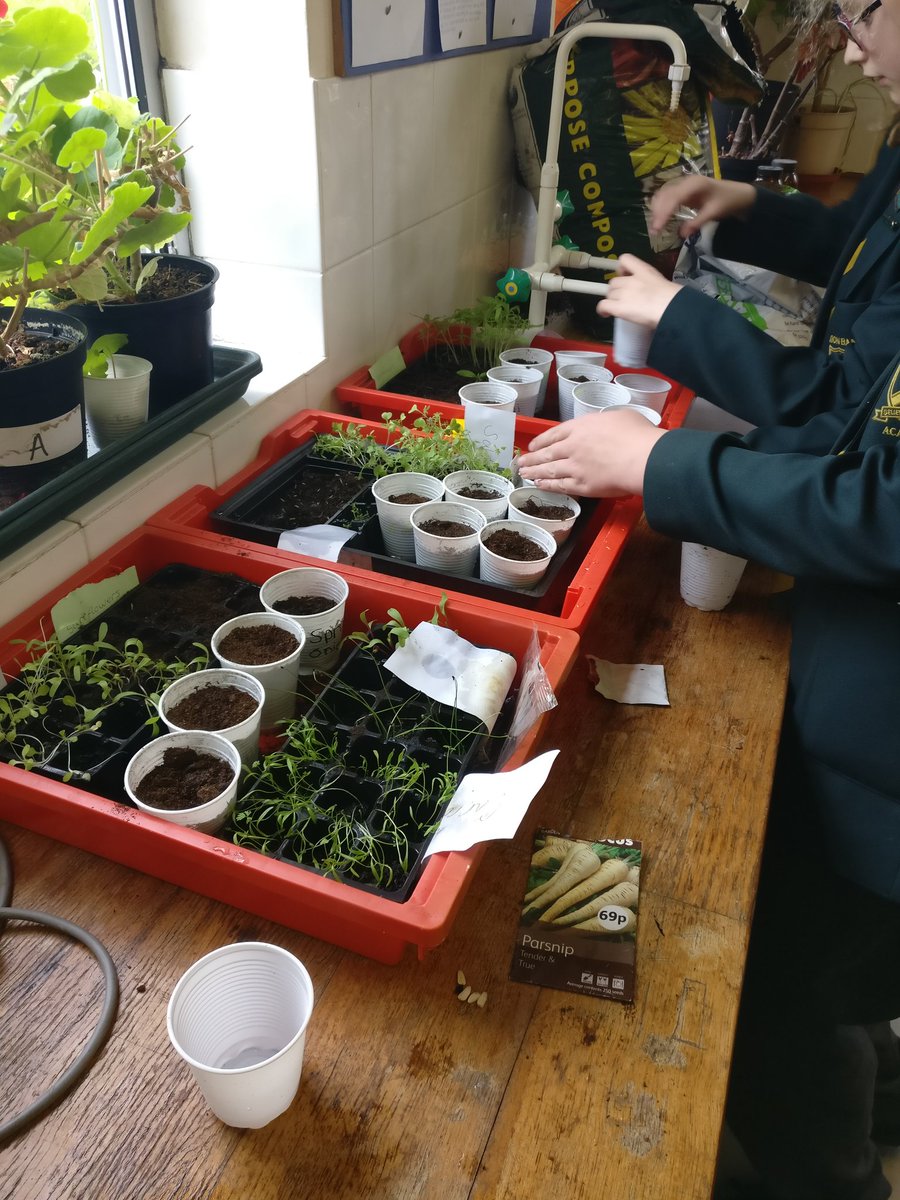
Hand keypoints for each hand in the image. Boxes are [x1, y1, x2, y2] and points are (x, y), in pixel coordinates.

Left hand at [516, 408, 666, 497]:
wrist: (642, 458)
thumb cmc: (637, 435)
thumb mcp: (620, 416)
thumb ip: (605, 422)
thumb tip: (606, 425)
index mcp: (581, 427)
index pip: (554, 434)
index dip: (541, 441)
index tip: (532, 446)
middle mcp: (573, 447)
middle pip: (547, 453)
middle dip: (531, 458)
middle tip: (519, 462)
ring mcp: (575, 467)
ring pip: (549, 470)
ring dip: (534, 472)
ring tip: (523, 474)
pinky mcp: (582, 486)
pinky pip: (560, 486)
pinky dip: (548, 486)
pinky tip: (539, 486)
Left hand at [596, 254, 680, 328]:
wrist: (671, 309)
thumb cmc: (673, 299)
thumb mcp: (662, 283)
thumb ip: (649, 284)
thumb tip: (646, 294)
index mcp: (644, 271)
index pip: (625, 259)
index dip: (621, 268)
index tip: (624, 275)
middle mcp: (631, 280)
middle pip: (614, 282)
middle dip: (617, 290)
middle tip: (625, 299)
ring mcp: (624, 293)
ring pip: (609, 294)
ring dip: (613, 300)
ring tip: (621, 308)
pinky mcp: (619, 307)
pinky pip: (603, 305)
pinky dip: (602, 310)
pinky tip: (606, 314)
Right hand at [649, 176, 756, 237]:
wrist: (738, 194)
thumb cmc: (727, 201)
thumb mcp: (713, 213)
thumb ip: (697, 223)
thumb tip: (681, 234)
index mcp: (694, 185)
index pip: (673, 198)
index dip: (663, 213)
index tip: (657, 228)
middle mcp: (686, 181)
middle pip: (665, 195)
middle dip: (657, 213)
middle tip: (654, 231)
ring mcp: (683, 184)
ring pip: (663, 195)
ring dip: (657, 209)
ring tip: (656, 226)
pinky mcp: (683, 190)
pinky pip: (667, 196)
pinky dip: (661, 206)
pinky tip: (660, 218)